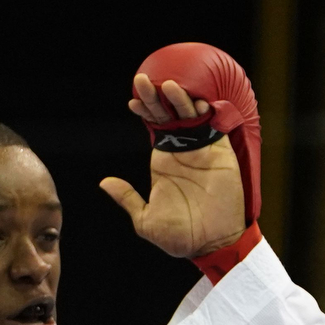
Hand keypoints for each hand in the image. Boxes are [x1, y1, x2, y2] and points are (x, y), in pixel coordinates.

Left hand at [99, 73, 246, 258]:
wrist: (213, 244)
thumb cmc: (180, 237)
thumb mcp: (145, 220)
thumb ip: (127, 198)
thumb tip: (104, 182)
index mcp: (163, 161)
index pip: (152, 126)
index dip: (143, 111)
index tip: (132, 101)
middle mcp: (181, 150)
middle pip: (167, 114)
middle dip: (155, 96)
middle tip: (143, 80)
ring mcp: (201, 149)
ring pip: (189, 115)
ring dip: (179, 98)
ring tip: (168, 85)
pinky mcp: (220, 152)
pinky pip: (213, 126)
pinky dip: (206, 112)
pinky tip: (196, 101)